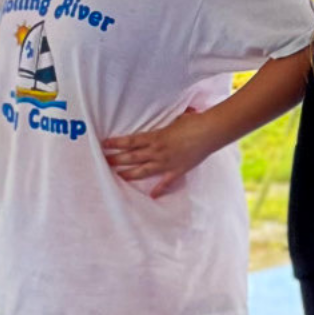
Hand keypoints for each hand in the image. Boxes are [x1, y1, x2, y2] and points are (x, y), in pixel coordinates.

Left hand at [102, 109, 216, 198]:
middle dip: (117, 159)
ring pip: (143, 171)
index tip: (104, 144)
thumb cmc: (194, 122)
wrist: (210, 132)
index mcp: (155, 137)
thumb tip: (166, 119)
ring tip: (118, 176)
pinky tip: (151, 196)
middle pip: (132, 157)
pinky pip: (166, 182)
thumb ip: (166, 123)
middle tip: (105, 162)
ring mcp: (167, 163)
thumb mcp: (176, 119)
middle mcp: (157, 151)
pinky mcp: (178, 170)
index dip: (116, 143)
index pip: (130, 141)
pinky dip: (159, 189)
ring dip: (129, 174)